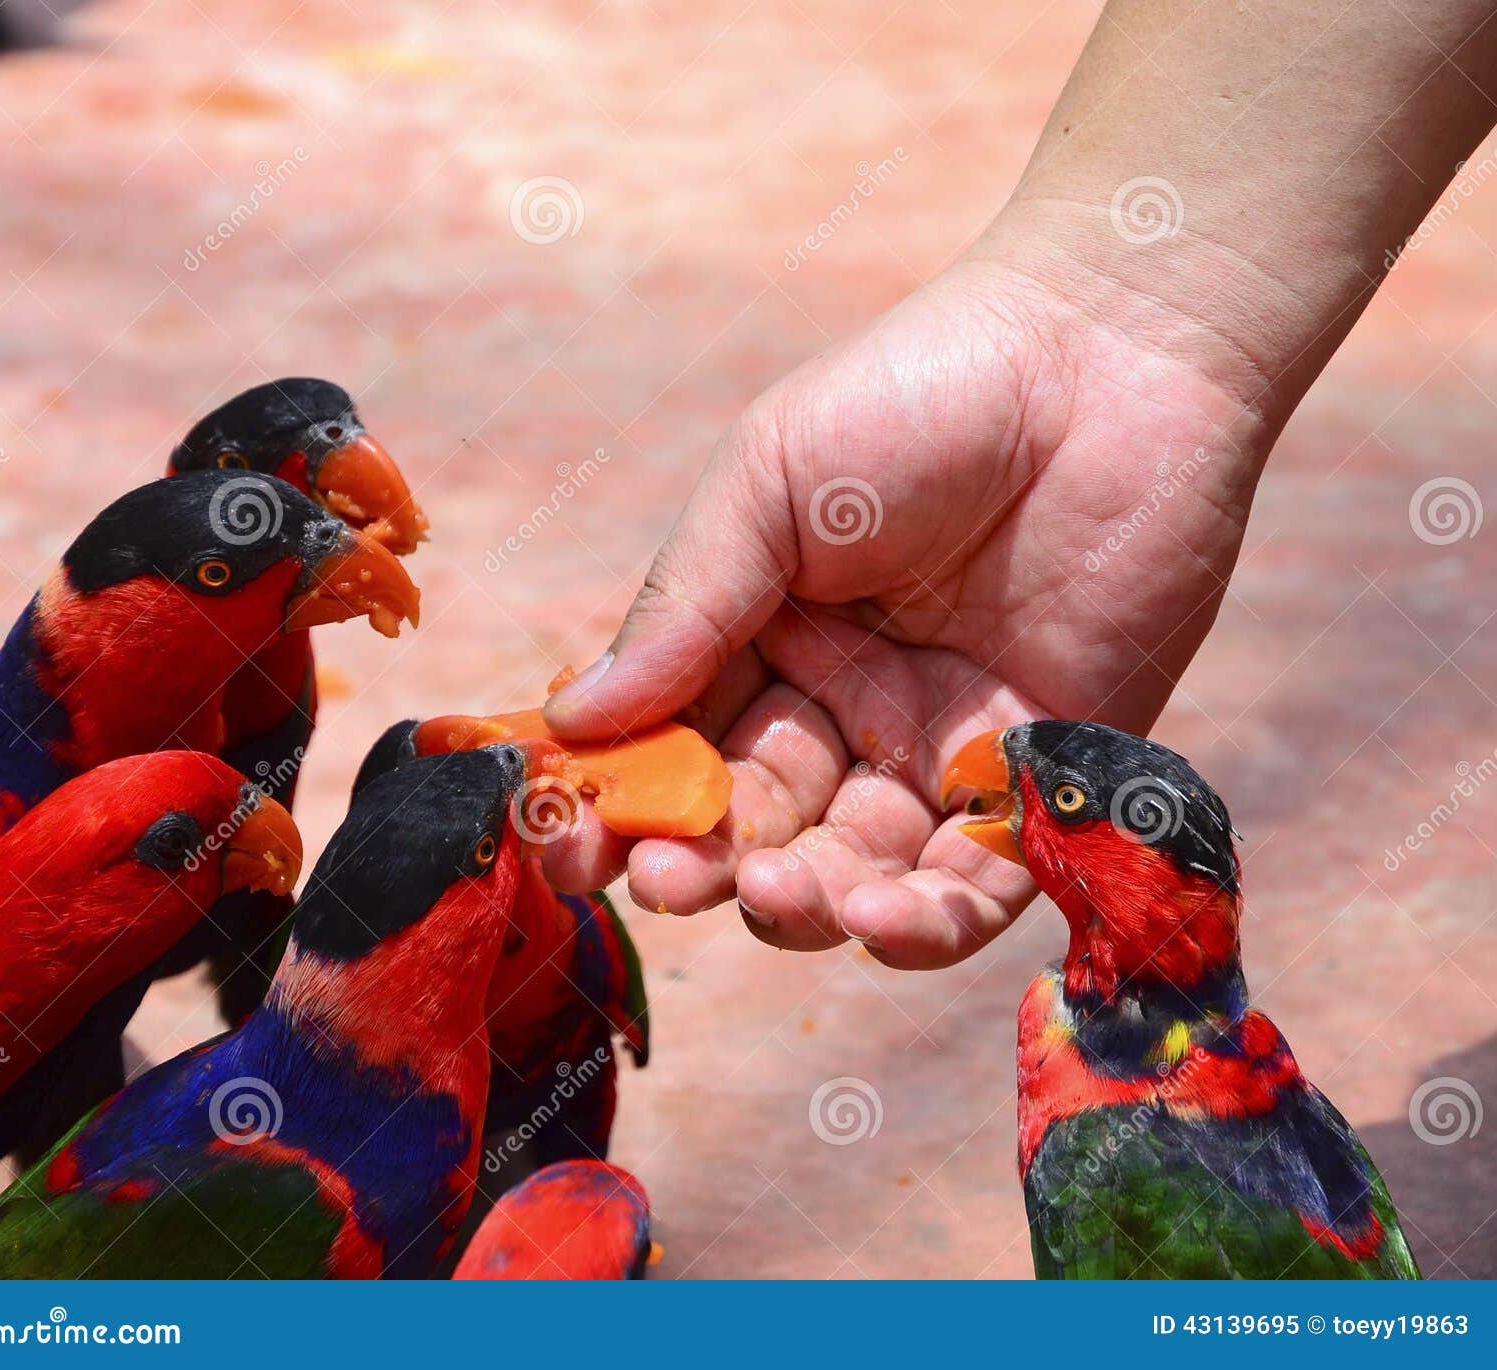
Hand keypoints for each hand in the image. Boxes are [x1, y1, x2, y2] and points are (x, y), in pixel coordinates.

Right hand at [539, 248, 1272, 967]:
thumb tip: (571, 722)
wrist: (1107, 359)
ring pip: (855, 874)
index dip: (624, 807)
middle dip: (707, 867)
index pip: (678, 749)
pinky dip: (924, 923)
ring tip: (777, 890)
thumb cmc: (915, 397)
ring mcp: (941, 749)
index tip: (570, 848)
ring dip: (807, 905)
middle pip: (757, 827)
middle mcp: (846, 708)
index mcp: (764, 639)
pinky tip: (878, 915)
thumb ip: (682, 610)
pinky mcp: (1040, 778)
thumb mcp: (765, 489)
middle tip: (674, 883)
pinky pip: (973, 886)